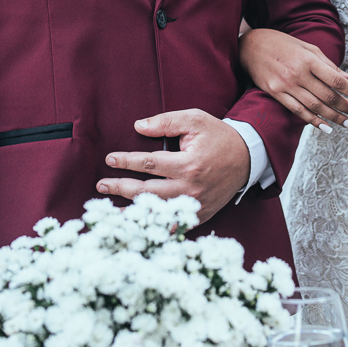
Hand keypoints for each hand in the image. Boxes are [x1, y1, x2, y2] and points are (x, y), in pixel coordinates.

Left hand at [98, 109, 250, 223]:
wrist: (246, 158)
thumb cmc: (218, 136)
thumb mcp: (195, 120)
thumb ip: (166, 122)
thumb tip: (138, 126)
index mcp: (188, 164)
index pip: (149, 164)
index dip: (126, 162)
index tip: (109, 159)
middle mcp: (190, 189)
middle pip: (147, 192)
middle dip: (121, 188)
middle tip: (101, 185)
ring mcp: (194, 206)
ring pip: (156, 213)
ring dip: (131, 213)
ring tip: (108, 213)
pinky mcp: (198, 216)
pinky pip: (171, 225)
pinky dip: (152, 226)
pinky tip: (136, 226)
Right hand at [239, 28, 347, 131]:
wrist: (251, 45)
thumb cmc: (284, 45)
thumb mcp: (309, 49)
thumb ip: (331, 66)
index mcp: (309, 59)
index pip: (338, 80)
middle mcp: (298, 73)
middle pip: (329, 96)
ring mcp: (286, 84)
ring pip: (315, 106)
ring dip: (335, 118)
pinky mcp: (275, 93)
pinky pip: (297, 111)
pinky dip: (313, 121)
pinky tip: (326, 128)